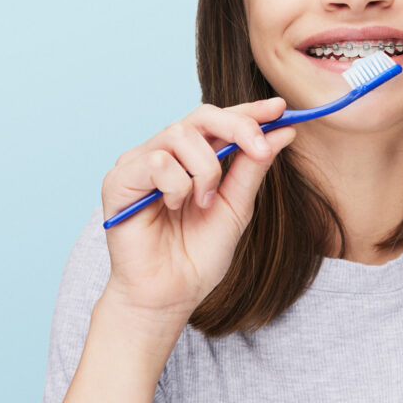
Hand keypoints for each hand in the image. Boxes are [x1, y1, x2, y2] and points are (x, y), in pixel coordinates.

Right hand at [100, 98, 294, 322]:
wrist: (172, 294)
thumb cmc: (200, 253)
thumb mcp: (237, 206)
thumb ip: (254, 167)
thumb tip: (284, 131)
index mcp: (194, 156)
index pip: (221, 121)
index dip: (251, 111)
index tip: (281, 108)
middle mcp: (166, 152)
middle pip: (202, 115)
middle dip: (238, 127)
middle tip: (260, 149)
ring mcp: (140, 162)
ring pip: (181, 135)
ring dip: (205, 170)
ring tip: (204, 203)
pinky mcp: (119, 179)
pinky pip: (156, 161)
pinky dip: (177, 185)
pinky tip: (175, 207)